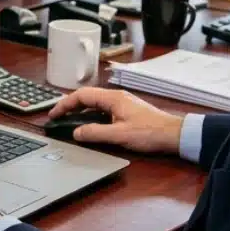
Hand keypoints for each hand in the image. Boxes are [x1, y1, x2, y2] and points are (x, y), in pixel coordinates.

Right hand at [48, 87, 183, 153]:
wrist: (175, 135)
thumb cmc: (150, 133)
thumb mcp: (119, 135)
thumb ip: (95, 133)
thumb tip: (76, 132)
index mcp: (112, 98)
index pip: (81, 95)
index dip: (64, 104)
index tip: (53, 114)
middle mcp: (116, 97)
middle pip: (86, 97)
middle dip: (69, 106)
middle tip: (58, 117)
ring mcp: (122, 103)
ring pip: (94, 103)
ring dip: (80, 110)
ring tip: (69, 121)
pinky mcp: (127, 110)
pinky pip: (103, 109)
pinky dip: (91, 114)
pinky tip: (90, 125)